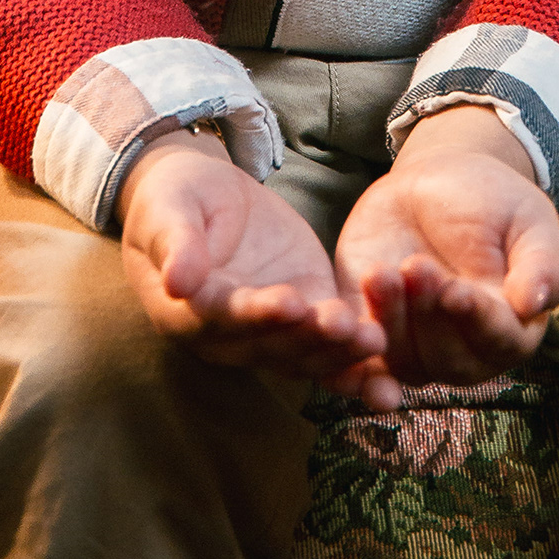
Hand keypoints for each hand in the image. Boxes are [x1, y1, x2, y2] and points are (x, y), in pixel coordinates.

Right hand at [118, 129, 400, 408]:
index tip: (290, 303)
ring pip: (305, 352)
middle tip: (346, 327)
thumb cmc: (174, 200)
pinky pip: (331, 341)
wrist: (202, 195)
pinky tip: (390, 364)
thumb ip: (177, 245)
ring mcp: (271, 328)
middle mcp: (231, 336)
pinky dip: (358, 358)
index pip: (226, 317)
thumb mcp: (168, 212)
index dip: (257, 314)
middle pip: (272, 344)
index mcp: (189, 314)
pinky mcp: (306, 311)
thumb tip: (176, 282)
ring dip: (340, 353)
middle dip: (311, 339)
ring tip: (374, 340)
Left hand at [335, 107, 558, 384]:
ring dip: (390, 323)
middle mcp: (464, 347)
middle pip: (449, 360)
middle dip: (430, 317)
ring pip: (404, 361)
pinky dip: (350, 350)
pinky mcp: (371, 328)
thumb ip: (541, 263)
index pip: (498, 341)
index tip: (458, 291)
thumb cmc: (493, 202)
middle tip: (416, 266)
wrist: (437, 183)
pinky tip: (339, 321)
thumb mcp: (528, 220)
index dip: (477, 322)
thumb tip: (537, 303)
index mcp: (511, 327)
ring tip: (383, 273)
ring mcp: (416, 343)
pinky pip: (359, 357)